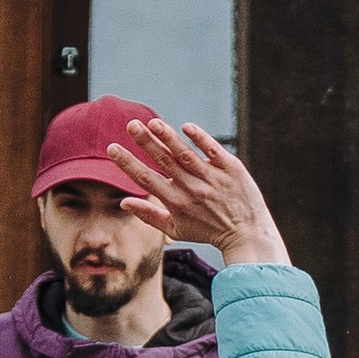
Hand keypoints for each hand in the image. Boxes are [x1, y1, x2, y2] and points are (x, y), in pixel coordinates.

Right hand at [103, 116, 288, 270]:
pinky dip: (200, 138)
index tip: (112, 148)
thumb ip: (148, 215)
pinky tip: (186, 127)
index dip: (127, 163)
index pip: (146, 179)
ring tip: (152, 123)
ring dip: (168, 137)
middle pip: (164, 161)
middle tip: (131, 125)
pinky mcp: (231, 169)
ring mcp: (212, 178)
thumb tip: (124, 202)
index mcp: (175, 202)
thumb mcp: (175, 229)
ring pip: (186, 154)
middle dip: (145, 143)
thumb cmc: (207, 231)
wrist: (246, 234)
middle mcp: (192, 189)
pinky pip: (213, 150)